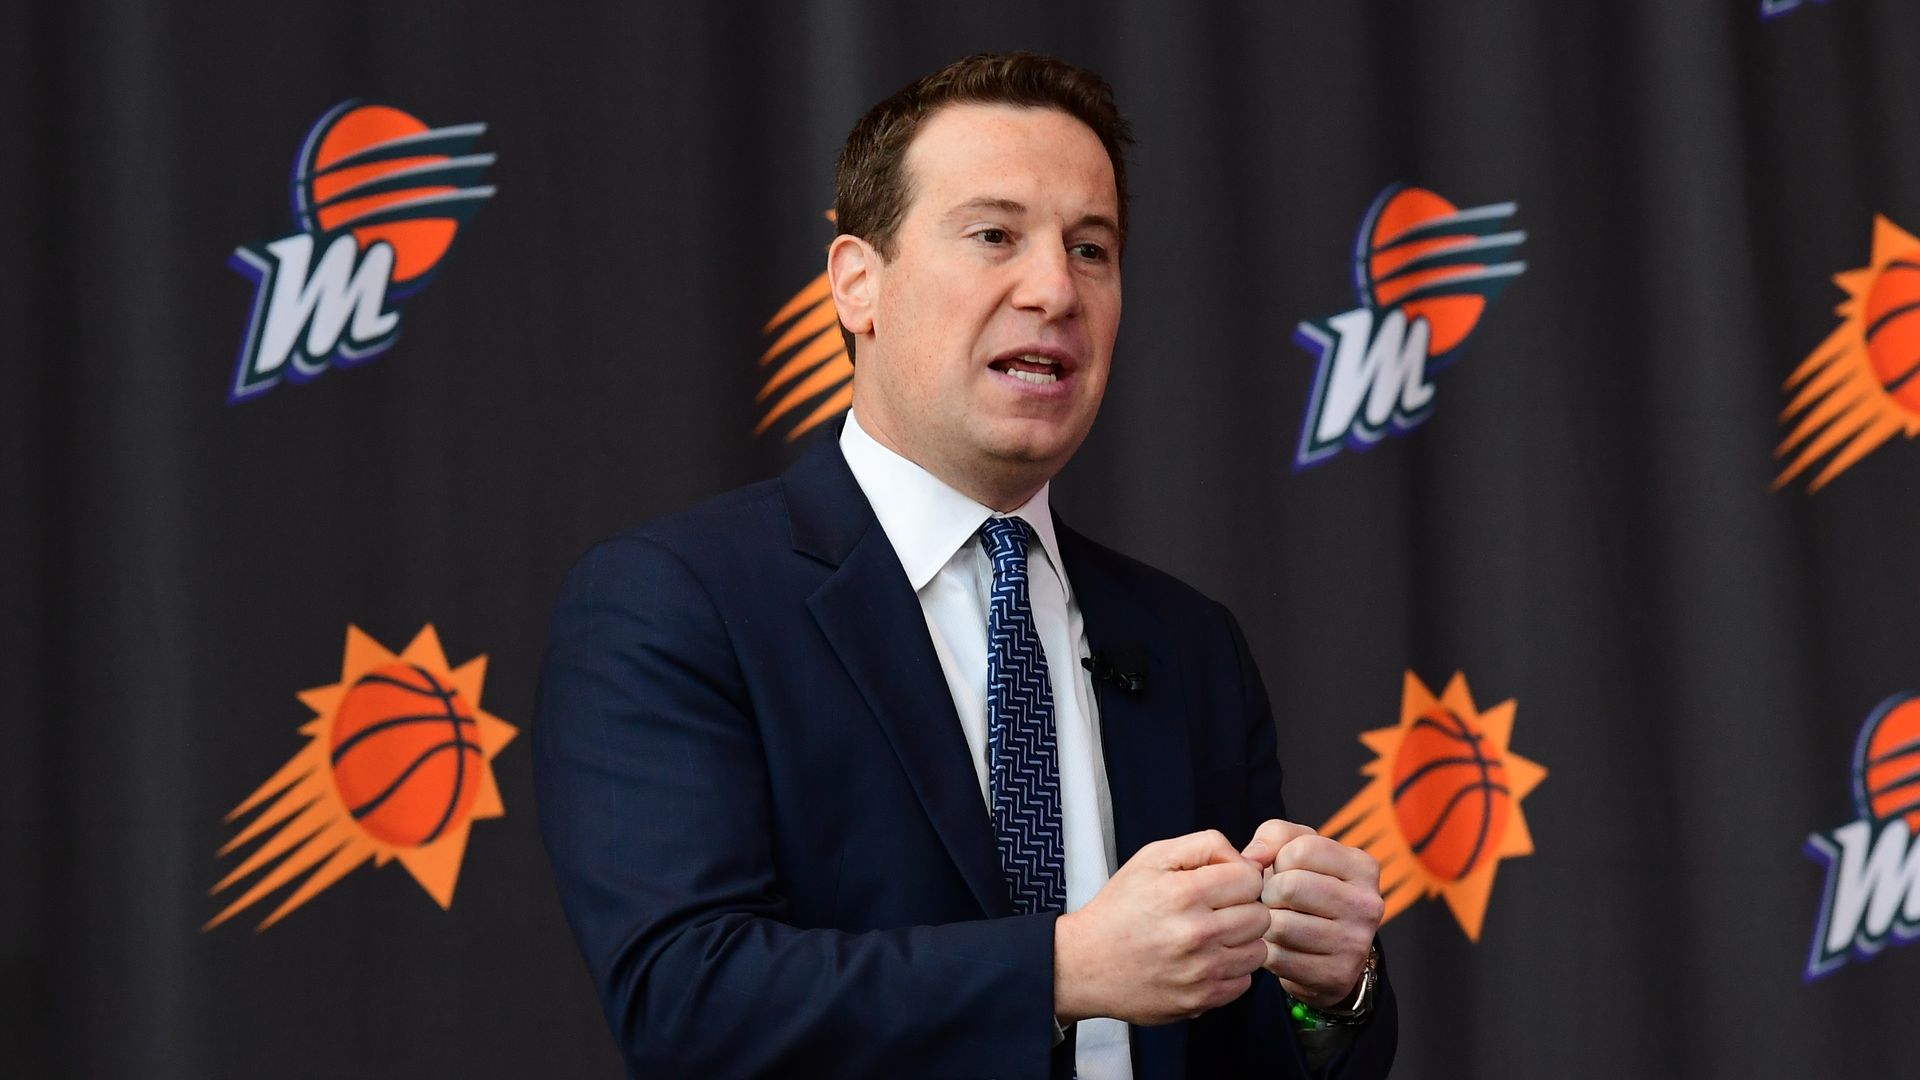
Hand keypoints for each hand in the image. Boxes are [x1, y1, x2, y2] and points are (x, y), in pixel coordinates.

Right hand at [1054, 829, 1270, 1025]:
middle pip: (1260, 916)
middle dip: (1242, 909)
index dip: (1239, 877)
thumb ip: (1205, 846)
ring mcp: (1200, 971)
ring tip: (1211, 937)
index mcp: (1183, 892)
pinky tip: (1205, 961)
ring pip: (1258, 950)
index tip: (1221, 885)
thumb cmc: (1120, 907)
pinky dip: (1230, 971)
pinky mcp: (1200, 1000)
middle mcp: (1196, 933)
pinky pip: (1244, 982)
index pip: (1251, 879)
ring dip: (1240, 942)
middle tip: (1215, 912)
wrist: (1085, 964)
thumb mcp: (1152, 858)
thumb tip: (1249, 860)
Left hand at [1240, 819, 1382, 1008]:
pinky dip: (1269, 951)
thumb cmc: (1305, 887)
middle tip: (1273, 901)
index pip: (1302, 849)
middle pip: (1290, 887)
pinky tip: (1281, 946)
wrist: (1326, 951)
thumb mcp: (1296, 850)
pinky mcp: (1337, 975)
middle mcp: (1367, 905)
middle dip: (1268, 893)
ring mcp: (1355, 943)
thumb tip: (1251, 858)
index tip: (1282, 871)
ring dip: (1266, 924)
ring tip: (1276, 922)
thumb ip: (1274, 836)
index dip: (1278, 859)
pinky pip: (1279, 958)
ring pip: (1281, 925)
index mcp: (1362, 867)